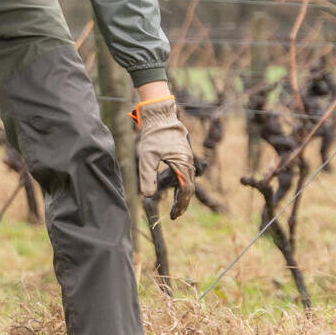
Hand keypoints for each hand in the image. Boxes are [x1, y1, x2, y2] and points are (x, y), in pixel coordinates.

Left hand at [131, 94, 193, 218]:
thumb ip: (146, 176)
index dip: (179, 205)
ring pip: (188, 182)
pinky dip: (181, 186)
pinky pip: (186, 175)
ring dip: (182, 196)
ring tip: (175, 208)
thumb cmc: (154, 135)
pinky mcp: (183, 156)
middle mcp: (188, 163)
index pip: (185, 190)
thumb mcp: (147, 156)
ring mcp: (187, 159)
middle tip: (174, 216)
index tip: (173, 215)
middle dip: (182, 204)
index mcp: (182, 164)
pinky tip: (175, 192)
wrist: (161, 117)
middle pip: (189, 189)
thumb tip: (147, 196)